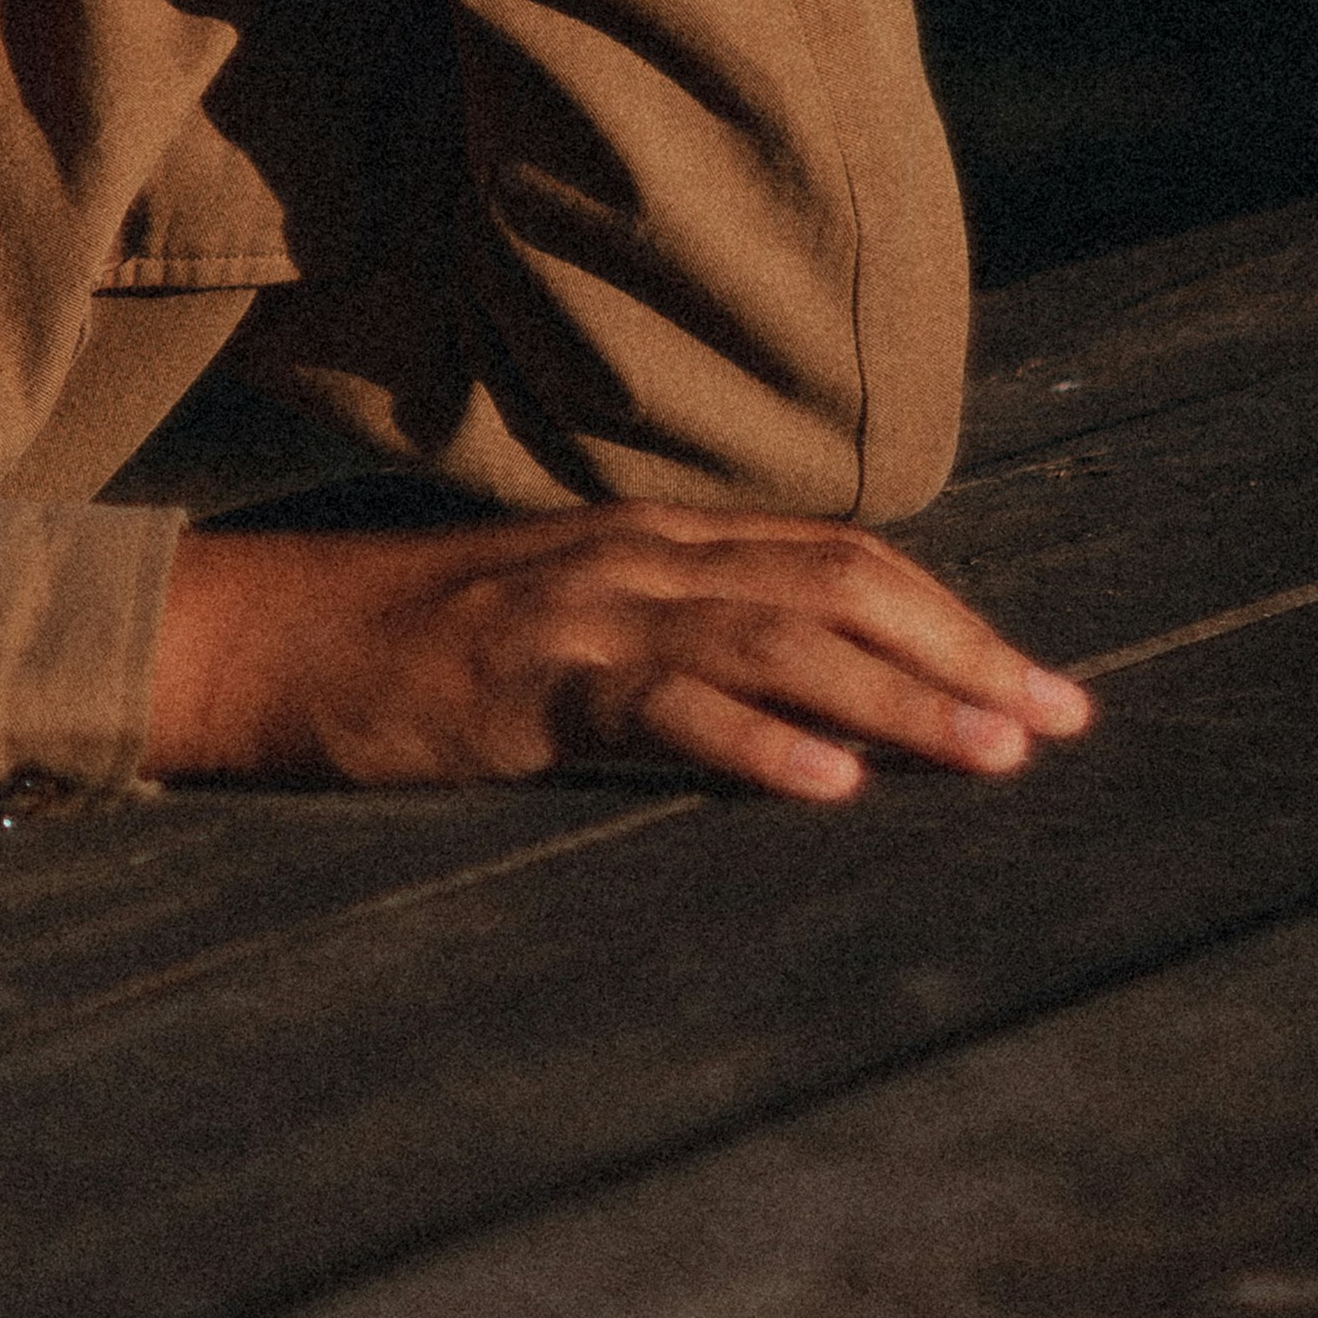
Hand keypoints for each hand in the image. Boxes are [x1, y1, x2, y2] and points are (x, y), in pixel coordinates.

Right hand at [142, 502, 1092, 800]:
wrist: (256, 630)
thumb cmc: (398, 636)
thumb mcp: (549, 613)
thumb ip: (656, 628)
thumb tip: (783, 694)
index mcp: (641, 534)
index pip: (831, 552)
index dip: (944, 611)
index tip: (1035, 676)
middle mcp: (628, 552)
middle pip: (832, 582)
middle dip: (960, 651)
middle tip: (1062, 717)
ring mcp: (576, 607)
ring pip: (773, 640)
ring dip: (896, 701)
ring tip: (991, 752)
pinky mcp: (521, 676)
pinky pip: (658, 703)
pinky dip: (753, 741)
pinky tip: (825, 783)